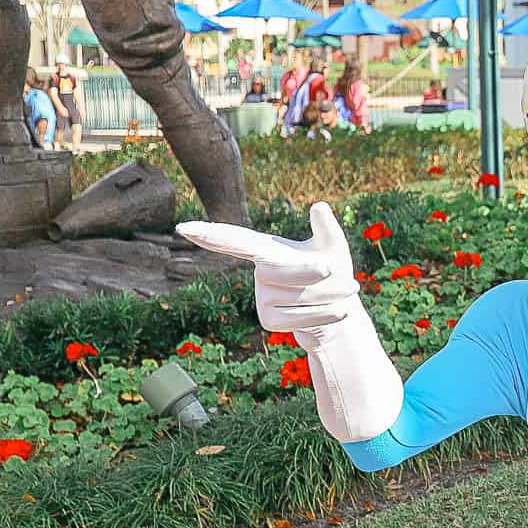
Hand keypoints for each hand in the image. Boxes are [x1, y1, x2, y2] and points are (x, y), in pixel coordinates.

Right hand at [175, 201, 360, 345]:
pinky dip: (327, 313)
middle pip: (277, 269)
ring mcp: (262, 298)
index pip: (236, 239)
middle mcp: (260, 272)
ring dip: (331, 294)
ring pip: (296, 295)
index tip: (182, 228)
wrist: (340, 313)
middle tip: (339, 272)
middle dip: (313, 271)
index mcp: (268, 249)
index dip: (210, 234)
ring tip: (345, 291)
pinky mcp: (269, 321)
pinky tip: (340, 311)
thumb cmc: (334, 274)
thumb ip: (326, 228)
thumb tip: (319, 206)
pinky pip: (300, 317)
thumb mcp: (333, 247)